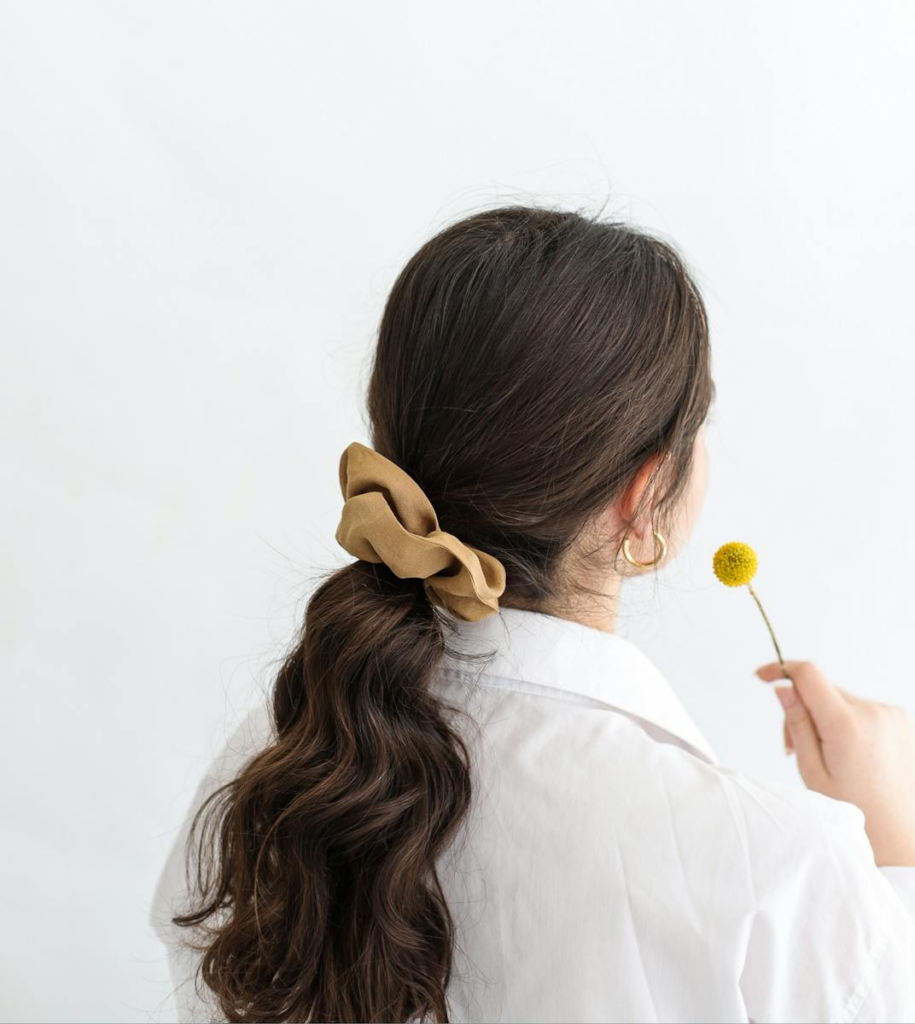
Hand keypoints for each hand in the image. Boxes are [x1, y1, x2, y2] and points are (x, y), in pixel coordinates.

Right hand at [756, 659, 914, 866]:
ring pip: (841, 699)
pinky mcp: (901, 719)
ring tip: (828, 754)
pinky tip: (851, 752)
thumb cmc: (855, 808)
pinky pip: (861, 708)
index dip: (780, 669)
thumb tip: (783, 689)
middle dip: (803, 710)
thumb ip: (797, 724)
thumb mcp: (812, 770)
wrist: (898, 831)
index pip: (808, 675)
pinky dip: (849, 721)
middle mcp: (873, 712)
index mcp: (847, 725)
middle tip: (795, 747)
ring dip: (827, 717)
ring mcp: (891, 714)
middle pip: (822, 690)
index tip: (762, 675)